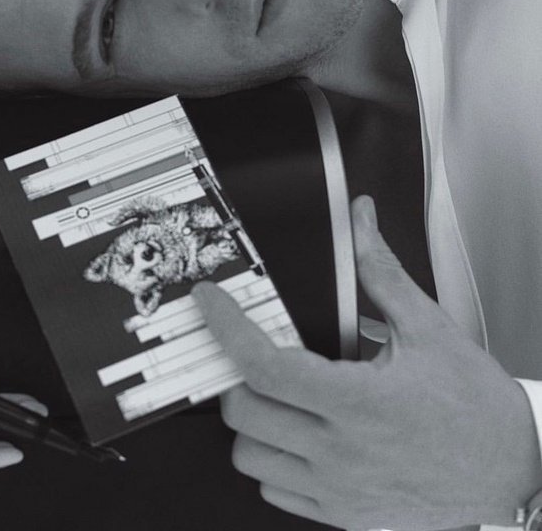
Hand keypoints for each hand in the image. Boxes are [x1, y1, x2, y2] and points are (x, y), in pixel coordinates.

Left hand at [193, 196, 541, 530]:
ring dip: (250, 420)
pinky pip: (275, 491)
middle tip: (247, 348)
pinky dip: (271, 460)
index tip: (211, 303)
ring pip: (249, 456)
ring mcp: (337, 490)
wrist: (515, 479)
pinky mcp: (342, 514)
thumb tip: (362, 221)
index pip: (265, 364)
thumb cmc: (478, 412)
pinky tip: (294, 433)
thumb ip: (382, 273)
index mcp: (357, 402)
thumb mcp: (431, 330)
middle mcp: (340, 452)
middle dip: (233, 372)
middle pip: (243, 411)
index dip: (227, 328)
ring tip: (272, 392)